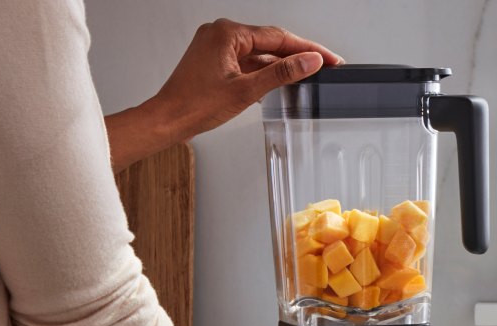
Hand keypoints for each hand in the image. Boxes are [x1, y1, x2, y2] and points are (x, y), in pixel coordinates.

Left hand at [149, 19, 342, 141]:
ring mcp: (217, 47)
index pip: (278, 37)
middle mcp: (221, 34)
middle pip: (270, 42)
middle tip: (325, 64)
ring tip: (307, 75)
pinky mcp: (215, 61)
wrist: (167, 121)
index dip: (307, 48)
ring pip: (259, 53)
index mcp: (227, 33)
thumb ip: (281, 74)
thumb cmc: (193, 106)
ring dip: (280, 65)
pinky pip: (246, 62)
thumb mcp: (245, 91)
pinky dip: (263, 71)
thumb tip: (308, 61)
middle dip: (297, 55)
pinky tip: (278, 81)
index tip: (328, 58)